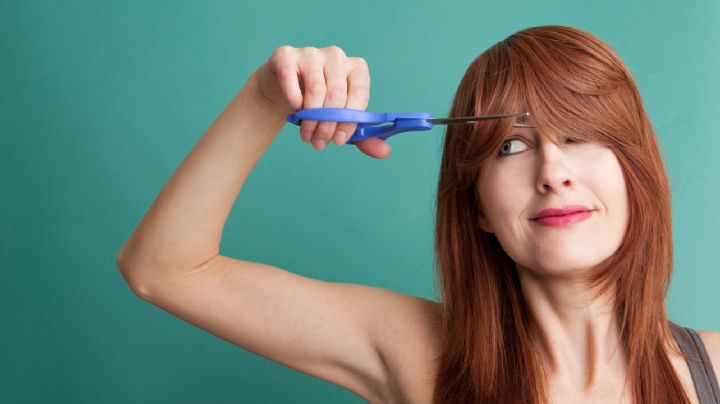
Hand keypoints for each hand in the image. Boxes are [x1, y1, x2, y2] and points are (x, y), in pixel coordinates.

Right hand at [250, 45, 390, 158]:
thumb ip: (363, 136)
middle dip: (328, 125)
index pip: (359, 94)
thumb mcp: (341, 119)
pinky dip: (294, 102)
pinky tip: (295, 113)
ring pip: (315, 89)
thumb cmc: (319, 104)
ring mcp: (311, 53)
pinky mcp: (286, 56)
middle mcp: (336, 56)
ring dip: (310, 120)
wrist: (284, 90)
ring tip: (307, 135)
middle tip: (319, 143)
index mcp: (356, 69)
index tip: (339, 141)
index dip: (349, 121)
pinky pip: (291, 80)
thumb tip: (384, 152)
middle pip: (337, 94)